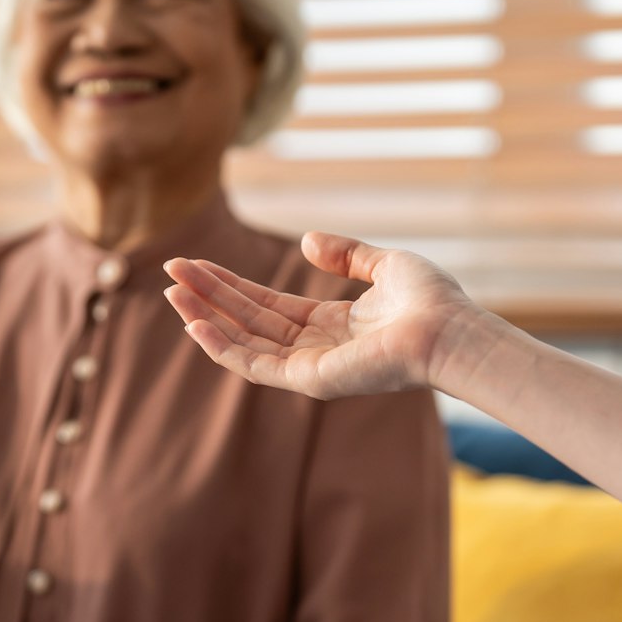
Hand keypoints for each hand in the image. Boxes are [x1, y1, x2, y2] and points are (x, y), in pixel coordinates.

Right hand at [163, 232, 485, 400]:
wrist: (450, 330)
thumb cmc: (431, 302)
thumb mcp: (385, 265)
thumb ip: (346, 254)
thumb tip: (305, 241)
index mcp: (333, 326)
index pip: (268, 306)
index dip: (231, 285)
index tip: (197, 264)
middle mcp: (316, 350)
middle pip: (248, 321)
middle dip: (209, 296)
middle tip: (171, 270)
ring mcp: (310, 368)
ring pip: (244, 342)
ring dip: (205, 317)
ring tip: (172, 291)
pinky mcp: (309, 380)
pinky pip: (255, 365)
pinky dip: (221, 346)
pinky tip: (194, 323)